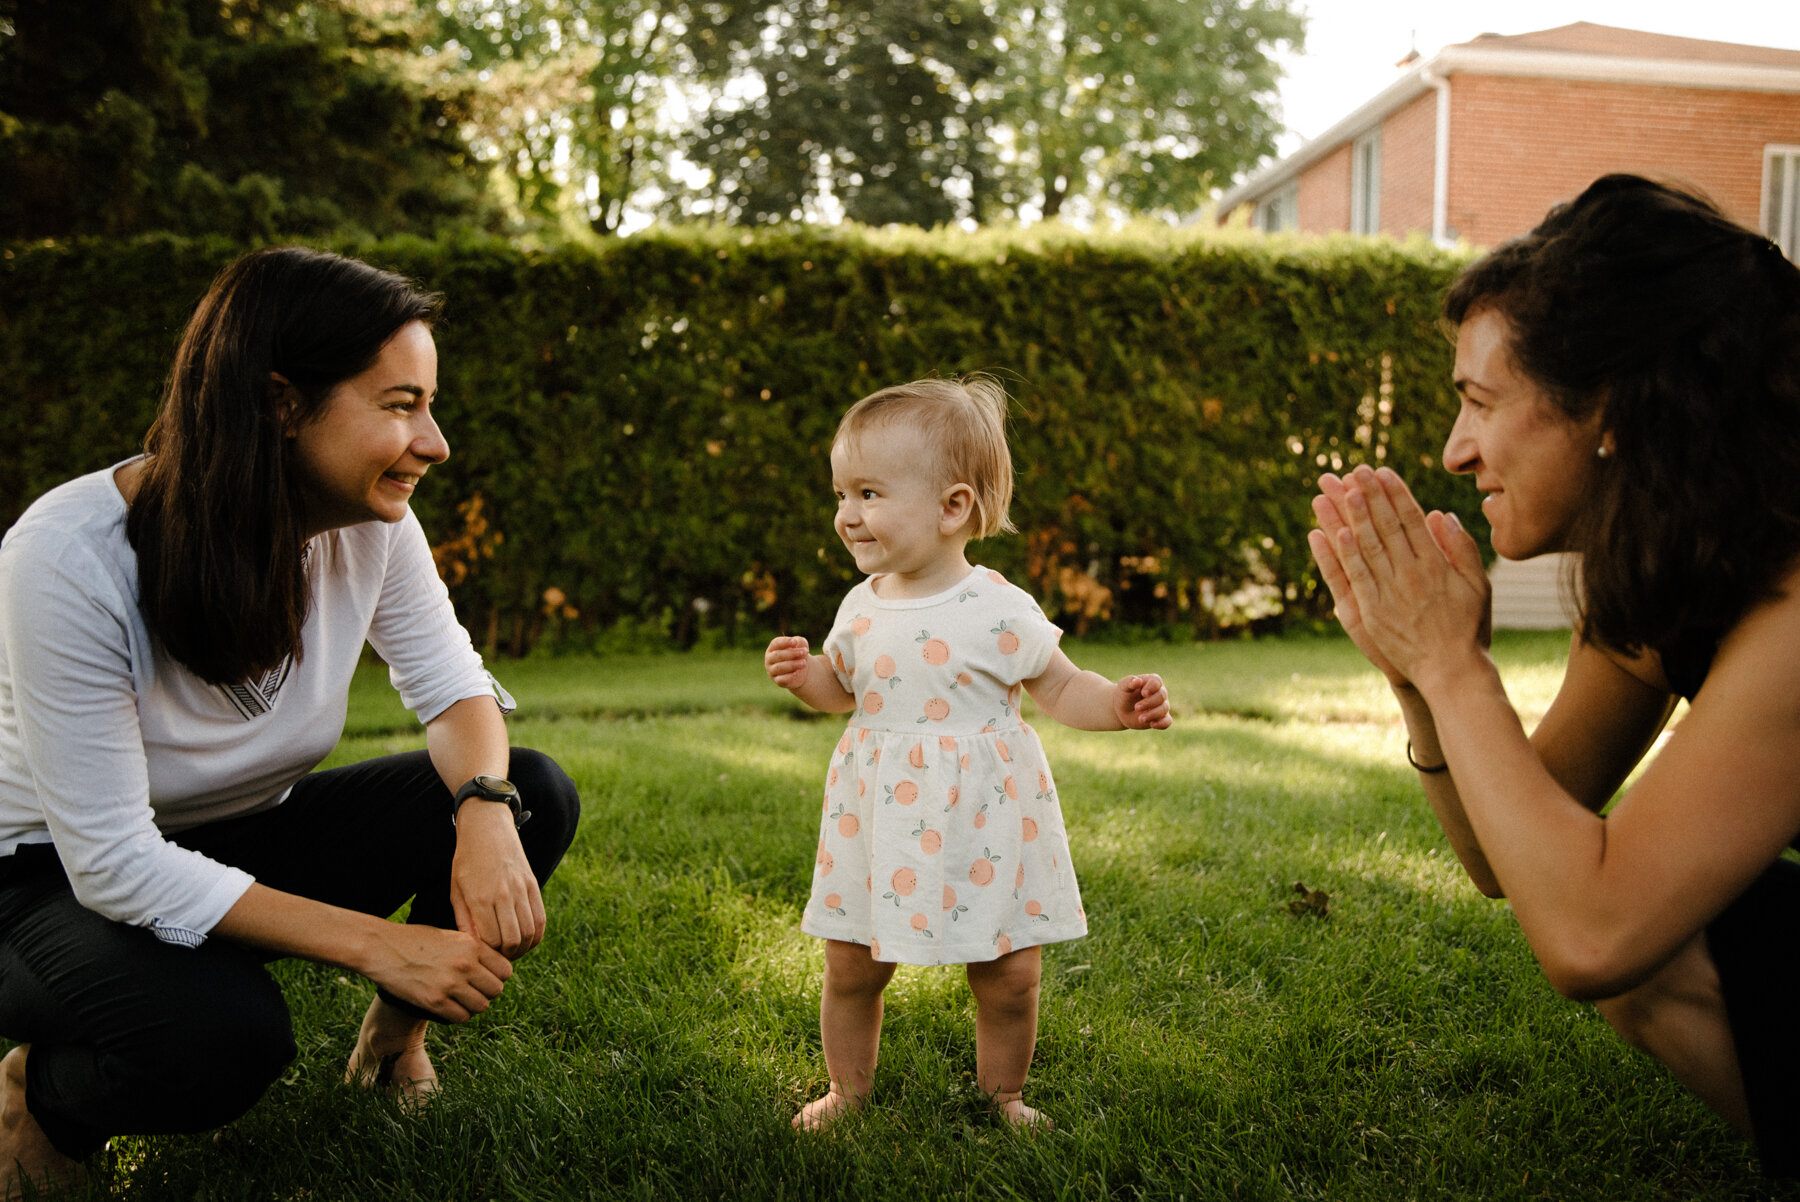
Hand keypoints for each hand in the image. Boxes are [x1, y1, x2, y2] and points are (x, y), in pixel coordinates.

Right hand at [364, 920, 512, 1022]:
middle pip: (496, 990)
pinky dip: (458, 1015)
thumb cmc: (416, 940)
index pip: (506, 970)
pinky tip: (449, 1006)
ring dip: (473, 1005)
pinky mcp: (434, 1001)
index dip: (498, 976)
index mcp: (472, 945)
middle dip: (487, 992)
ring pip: (481, 1006)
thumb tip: (496, 968)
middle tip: (473, 990)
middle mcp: (465, 964)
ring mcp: (450, 983)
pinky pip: (461, 1017)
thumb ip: (473, 950)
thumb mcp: (451, 936)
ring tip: (461, 999)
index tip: (486, 978)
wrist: (382, 947)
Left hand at [449, 802, 545, 959]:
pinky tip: (526, 938)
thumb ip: (464, 920)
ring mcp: (521, 889)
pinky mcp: (533, 885)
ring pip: (530, 933)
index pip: (491, 941)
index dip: (488, 953)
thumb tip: (474, 946)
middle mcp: (503, 895)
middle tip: (499, 956)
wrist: (487, 829)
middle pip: (512, 941)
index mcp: (480, 898)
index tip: (484, 954)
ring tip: (512, 949)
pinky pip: (541, 919)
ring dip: (522, 948)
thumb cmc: (466, 861)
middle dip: (506, 955)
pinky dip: (536, 935)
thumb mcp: (456, 890)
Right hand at [765, 635, 811, 690]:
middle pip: (777, 655)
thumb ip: (799, 642)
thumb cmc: (798, 654)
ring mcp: (772, 671)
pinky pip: (782, 679)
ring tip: (804, 663)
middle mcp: (770, 659)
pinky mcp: (778, 681)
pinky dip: (790, 676)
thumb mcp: (800, 645)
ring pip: (780, 667)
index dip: (785, 642)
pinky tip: (797, 672)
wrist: (801, 670)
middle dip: (792, 653)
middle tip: (804, 652)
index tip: (795, 642)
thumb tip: (797, 643)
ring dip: (793, 664)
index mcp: (773, 648)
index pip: (776, 643)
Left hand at [1113, 673, 1172, 729]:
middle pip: (1161, 696)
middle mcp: (1160, 692)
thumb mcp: (1123, 686)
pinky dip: (1161, 723)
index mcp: (1151, 681)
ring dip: (1152, 714)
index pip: (1157, 681)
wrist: (1122, 710)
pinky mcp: (1161, 718)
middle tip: (1136, 707)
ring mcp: (1162, 705)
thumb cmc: (1124, 694)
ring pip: (1163, 709)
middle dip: (1149, 702)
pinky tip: (1152, 725)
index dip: (1152, 687)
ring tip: (1140, 719)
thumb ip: (1129, 682)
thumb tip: (1138, 681)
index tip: (1143, 693)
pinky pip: (1167, 721)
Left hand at [1312, 465, 1489, 687]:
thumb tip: (1441, 514)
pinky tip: (1335, 532)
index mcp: (1437, 564)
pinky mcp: (1372, 612)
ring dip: (1352, 516)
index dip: (1395, 493)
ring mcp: (1390, 592)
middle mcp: (1411, 573)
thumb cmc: (1468, 628)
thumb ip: (1462, 548)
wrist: (1452, 671)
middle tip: (1355, 470)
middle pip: (1386, 526)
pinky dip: (1345, 554)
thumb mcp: (1478, 585)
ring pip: (1367, 546)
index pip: (1412, 519)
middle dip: (1370, 496)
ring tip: (1340, 490)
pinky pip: (1356, 577)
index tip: (1383, 472)